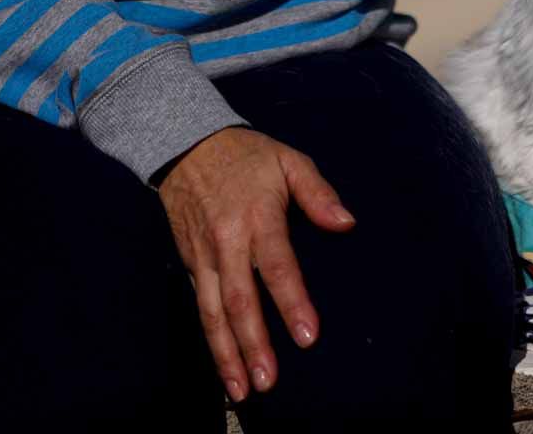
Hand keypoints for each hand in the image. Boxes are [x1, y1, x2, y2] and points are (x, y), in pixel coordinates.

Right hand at [158, 127, 354, 402]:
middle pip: (240, 300)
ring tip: (242, 389)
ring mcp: (204, 255)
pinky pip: (200, 305)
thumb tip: (347, 223)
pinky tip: (223, 363)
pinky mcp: (190, 261)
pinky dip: (211, 337)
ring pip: (213, 312)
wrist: (185, 143)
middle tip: (268, 380)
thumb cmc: (247, 155)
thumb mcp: (288, 161)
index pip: (277, 266)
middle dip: (254, 344)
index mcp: (258, 217)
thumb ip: (319, 194)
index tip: (308, 335)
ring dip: (226, 353)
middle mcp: (227, 242)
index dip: (292, 302)